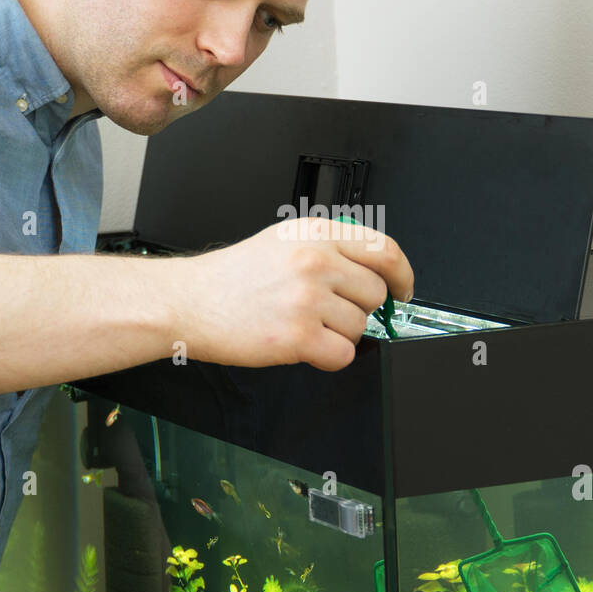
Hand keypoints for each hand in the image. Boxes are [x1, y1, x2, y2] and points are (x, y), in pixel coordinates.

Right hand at [173, 217, 413, 370]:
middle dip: (357, 309)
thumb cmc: (233, 277)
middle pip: (374, 294)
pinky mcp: (297, 336)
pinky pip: (343, 355)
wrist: (190, 302)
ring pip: (359, 327)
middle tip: (326, 312)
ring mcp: (307, 298)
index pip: (384, 250)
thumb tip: (375, 273)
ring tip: (301, 324)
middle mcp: (315, 261)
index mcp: (316, 233)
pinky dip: (329, 358)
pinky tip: (304, 346)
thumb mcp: (283, 241)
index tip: (402, 291)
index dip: (402, 275)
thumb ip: (329, 248)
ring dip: (337, 334)